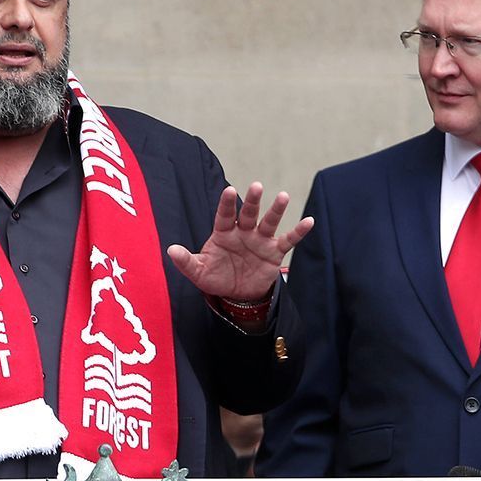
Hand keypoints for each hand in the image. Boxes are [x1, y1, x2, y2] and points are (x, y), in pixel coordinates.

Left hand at [166, 184, 313, 301]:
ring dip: (276, 210)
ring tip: (283, 196)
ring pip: (269, 222)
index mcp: (223, 233)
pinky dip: (299, 232)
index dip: (226, 204)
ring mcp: (260, 240)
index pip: (224, 216)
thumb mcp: (199, 272)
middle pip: (248, 213)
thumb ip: (186, 262)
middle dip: (252, 201)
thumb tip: (171, 251)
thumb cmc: (216, 277)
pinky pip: (288, 240)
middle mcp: (243, 232)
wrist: (237, 294)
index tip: (229, 191)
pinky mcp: (274, 252)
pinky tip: (309, 221)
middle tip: (256, 186)